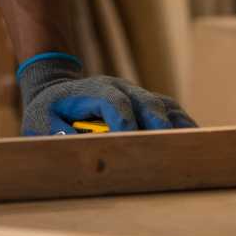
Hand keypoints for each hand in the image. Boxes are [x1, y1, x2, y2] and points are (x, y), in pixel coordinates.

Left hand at [15, 51, 196, 135]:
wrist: (56, 88)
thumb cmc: (48, 110)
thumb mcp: (40, 121)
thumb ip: (55, 134)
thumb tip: (74, 148)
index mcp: (93, 90)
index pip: (114, 101)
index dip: (124, 120)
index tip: (132, 140)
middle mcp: (119, 87)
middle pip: (145, 102)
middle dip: (157, 124)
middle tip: (168, 148)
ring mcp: (135, 93)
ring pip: (162, 104)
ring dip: (177, 125)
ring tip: (191, 146)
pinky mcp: (145, 102)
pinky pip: (169, 110)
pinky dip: (182, 124)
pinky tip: (194, 141)